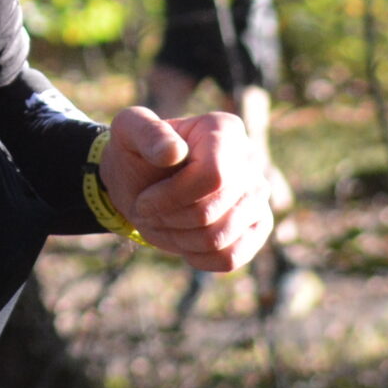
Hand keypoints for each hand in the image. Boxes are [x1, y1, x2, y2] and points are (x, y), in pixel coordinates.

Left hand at [99, 105, 273, 273]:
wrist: (143, 182)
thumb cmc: (137, 152)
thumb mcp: (129, 130)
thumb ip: (146, 132)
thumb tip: (173, 152)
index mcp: (225, 130)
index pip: (213, 175)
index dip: (173, 196)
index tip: (144, 201)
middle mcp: (250, 161)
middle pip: (213, 210)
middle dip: (170, 218)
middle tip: (146, 212)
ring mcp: (257, 196)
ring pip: (221, 238)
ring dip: (179, 239)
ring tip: (161, 223)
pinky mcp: (257, 226)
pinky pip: (231, 257)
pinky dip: (198, 257)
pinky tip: (182, 240)